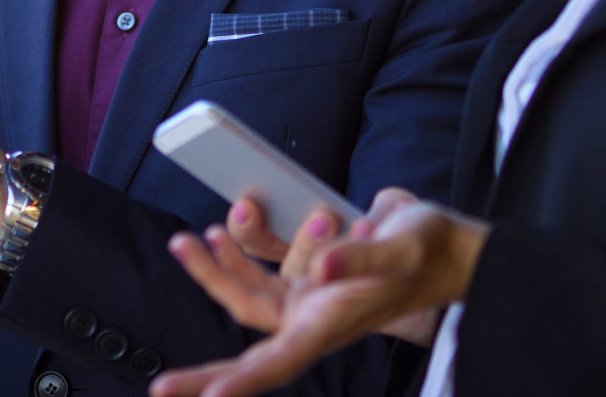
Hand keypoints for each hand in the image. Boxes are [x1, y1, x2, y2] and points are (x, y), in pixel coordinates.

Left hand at [152, 191, 485, 396]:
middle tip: (160, 388)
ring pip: (247, 296)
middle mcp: (314, 319)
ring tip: (188, 238)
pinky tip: (230, 224)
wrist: (444, 243)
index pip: (279, 363)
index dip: (242, 384)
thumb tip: (317, 269)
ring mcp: (308, 300)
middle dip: (206, 371)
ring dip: (215, 271)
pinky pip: (263, 267)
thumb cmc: (430, 251)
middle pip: (251, 352)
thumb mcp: (402, 245)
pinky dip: (242, 249)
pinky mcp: (308, 278)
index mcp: (332, 323)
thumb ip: (360, 256)